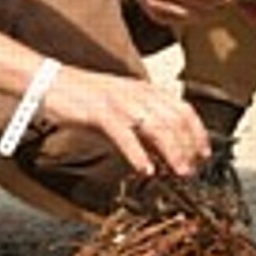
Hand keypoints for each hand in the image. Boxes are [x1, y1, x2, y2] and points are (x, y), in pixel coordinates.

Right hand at [37, 70, 208, 177]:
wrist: (51, 82)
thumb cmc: (83, 99)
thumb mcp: (120, 112)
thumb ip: (142, 130)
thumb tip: (163, 154)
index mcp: (145, 90)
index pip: (183, 108)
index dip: (198, 132)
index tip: (205, 153)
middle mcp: (138, 93)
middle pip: (176, 119)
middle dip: (189, 147)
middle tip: (193, 170)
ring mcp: (120, 101)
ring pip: (158, 127)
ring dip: (173, 152)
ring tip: (180, 173)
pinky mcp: (101, 112)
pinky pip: (126, 135)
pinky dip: (139, 154)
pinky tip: (146, 170)